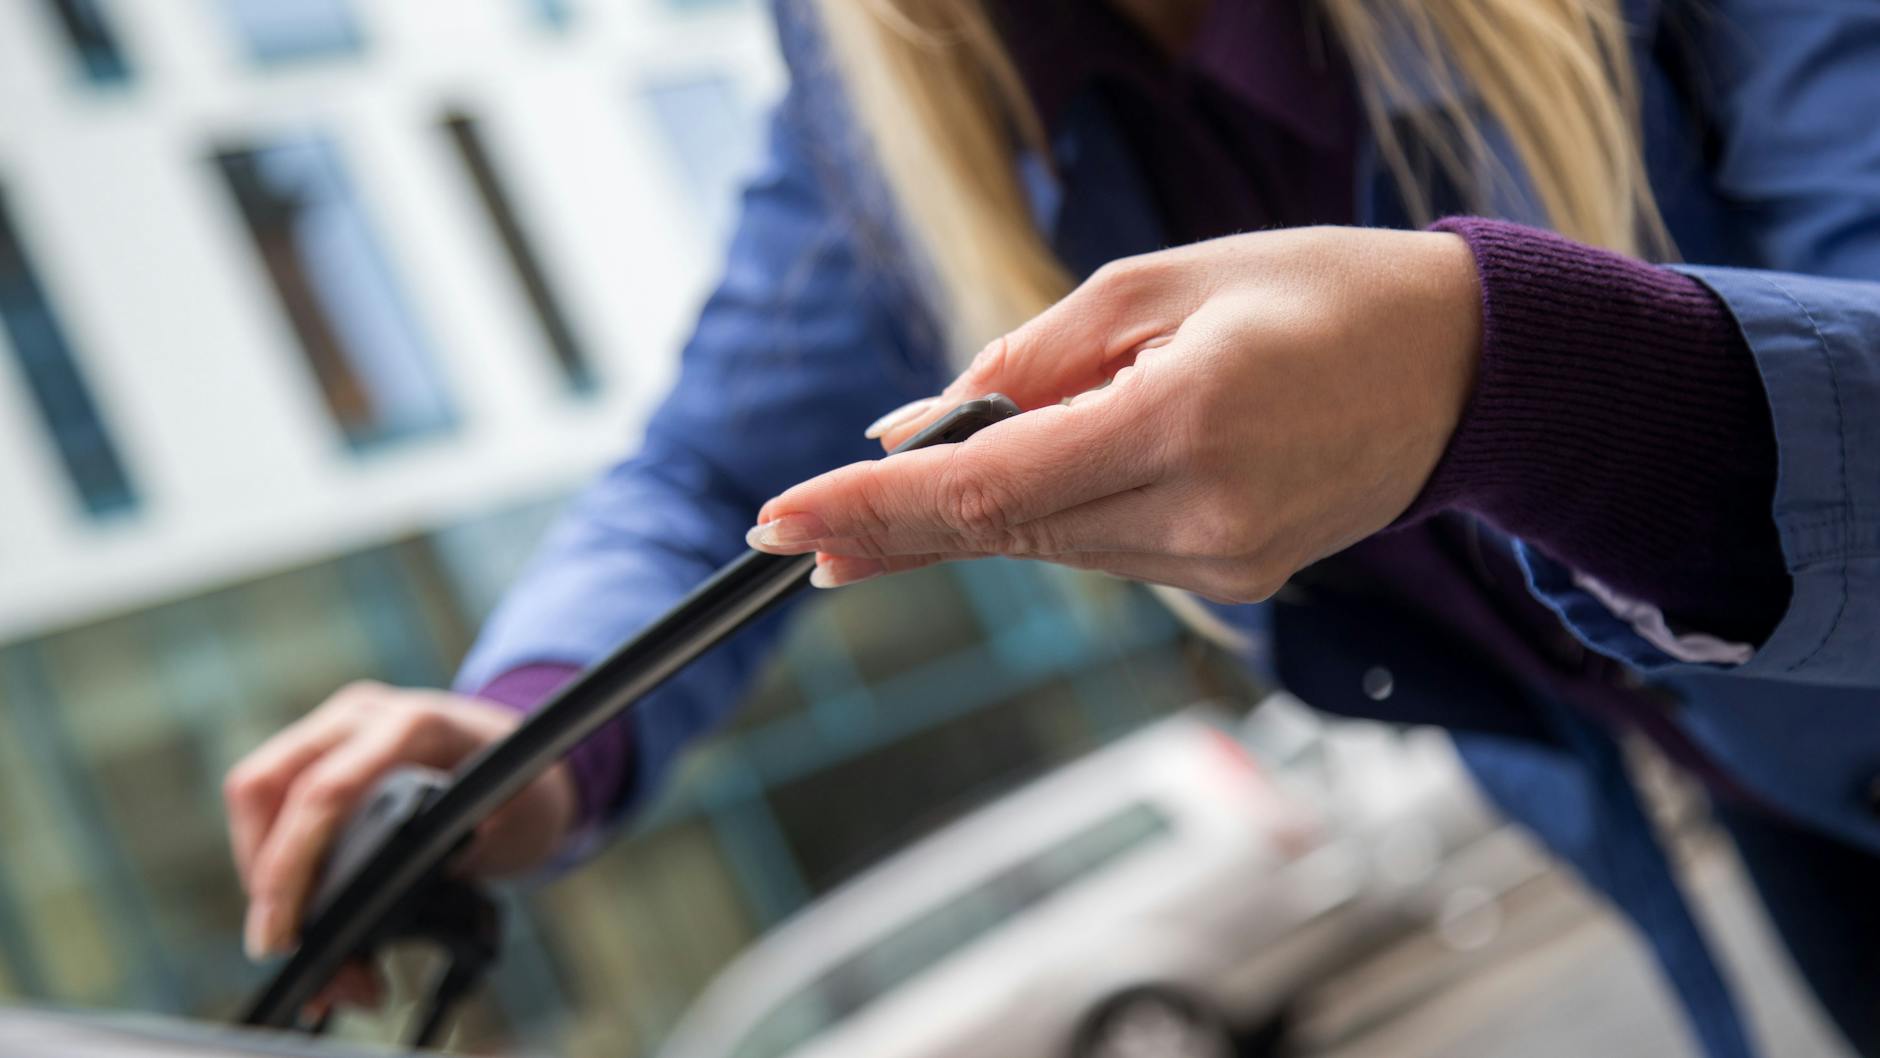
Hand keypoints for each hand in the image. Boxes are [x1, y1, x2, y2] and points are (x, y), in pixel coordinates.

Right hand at [223, 682, 576, 1007]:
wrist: (537, 754)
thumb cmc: (527, 793)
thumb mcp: (511, 829)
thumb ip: (449, 862)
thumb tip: (373, 919)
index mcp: (413, 726)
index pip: (323, 791)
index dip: (289, 868)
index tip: (284, 936)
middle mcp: (363, 716)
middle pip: (262, 787)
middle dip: (264, 879)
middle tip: (291, 950)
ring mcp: (338, 726)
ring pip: (258, 796)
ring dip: (266, 876)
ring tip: (306, 944)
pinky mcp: (324, 749)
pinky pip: (274, 801)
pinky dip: (278, 861)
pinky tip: (301, 910)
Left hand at [747, 227, 1480, 601]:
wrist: (1463, 367)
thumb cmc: (1316, 292)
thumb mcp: (1160, 282)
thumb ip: (1029, 359)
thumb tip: (916, 426)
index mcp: (1186, 420)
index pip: (991, 486)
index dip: (876, 508)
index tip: (783, 520)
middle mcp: (1206, 516)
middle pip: (1006, 534)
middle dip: (892, 529)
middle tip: (793, 532)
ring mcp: (1227, 565)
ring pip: (1049, 548)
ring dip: (966, 520)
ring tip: (882, 507)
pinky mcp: (1238, 582)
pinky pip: (1103, 552)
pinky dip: (1044, 520)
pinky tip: (1008, 493)